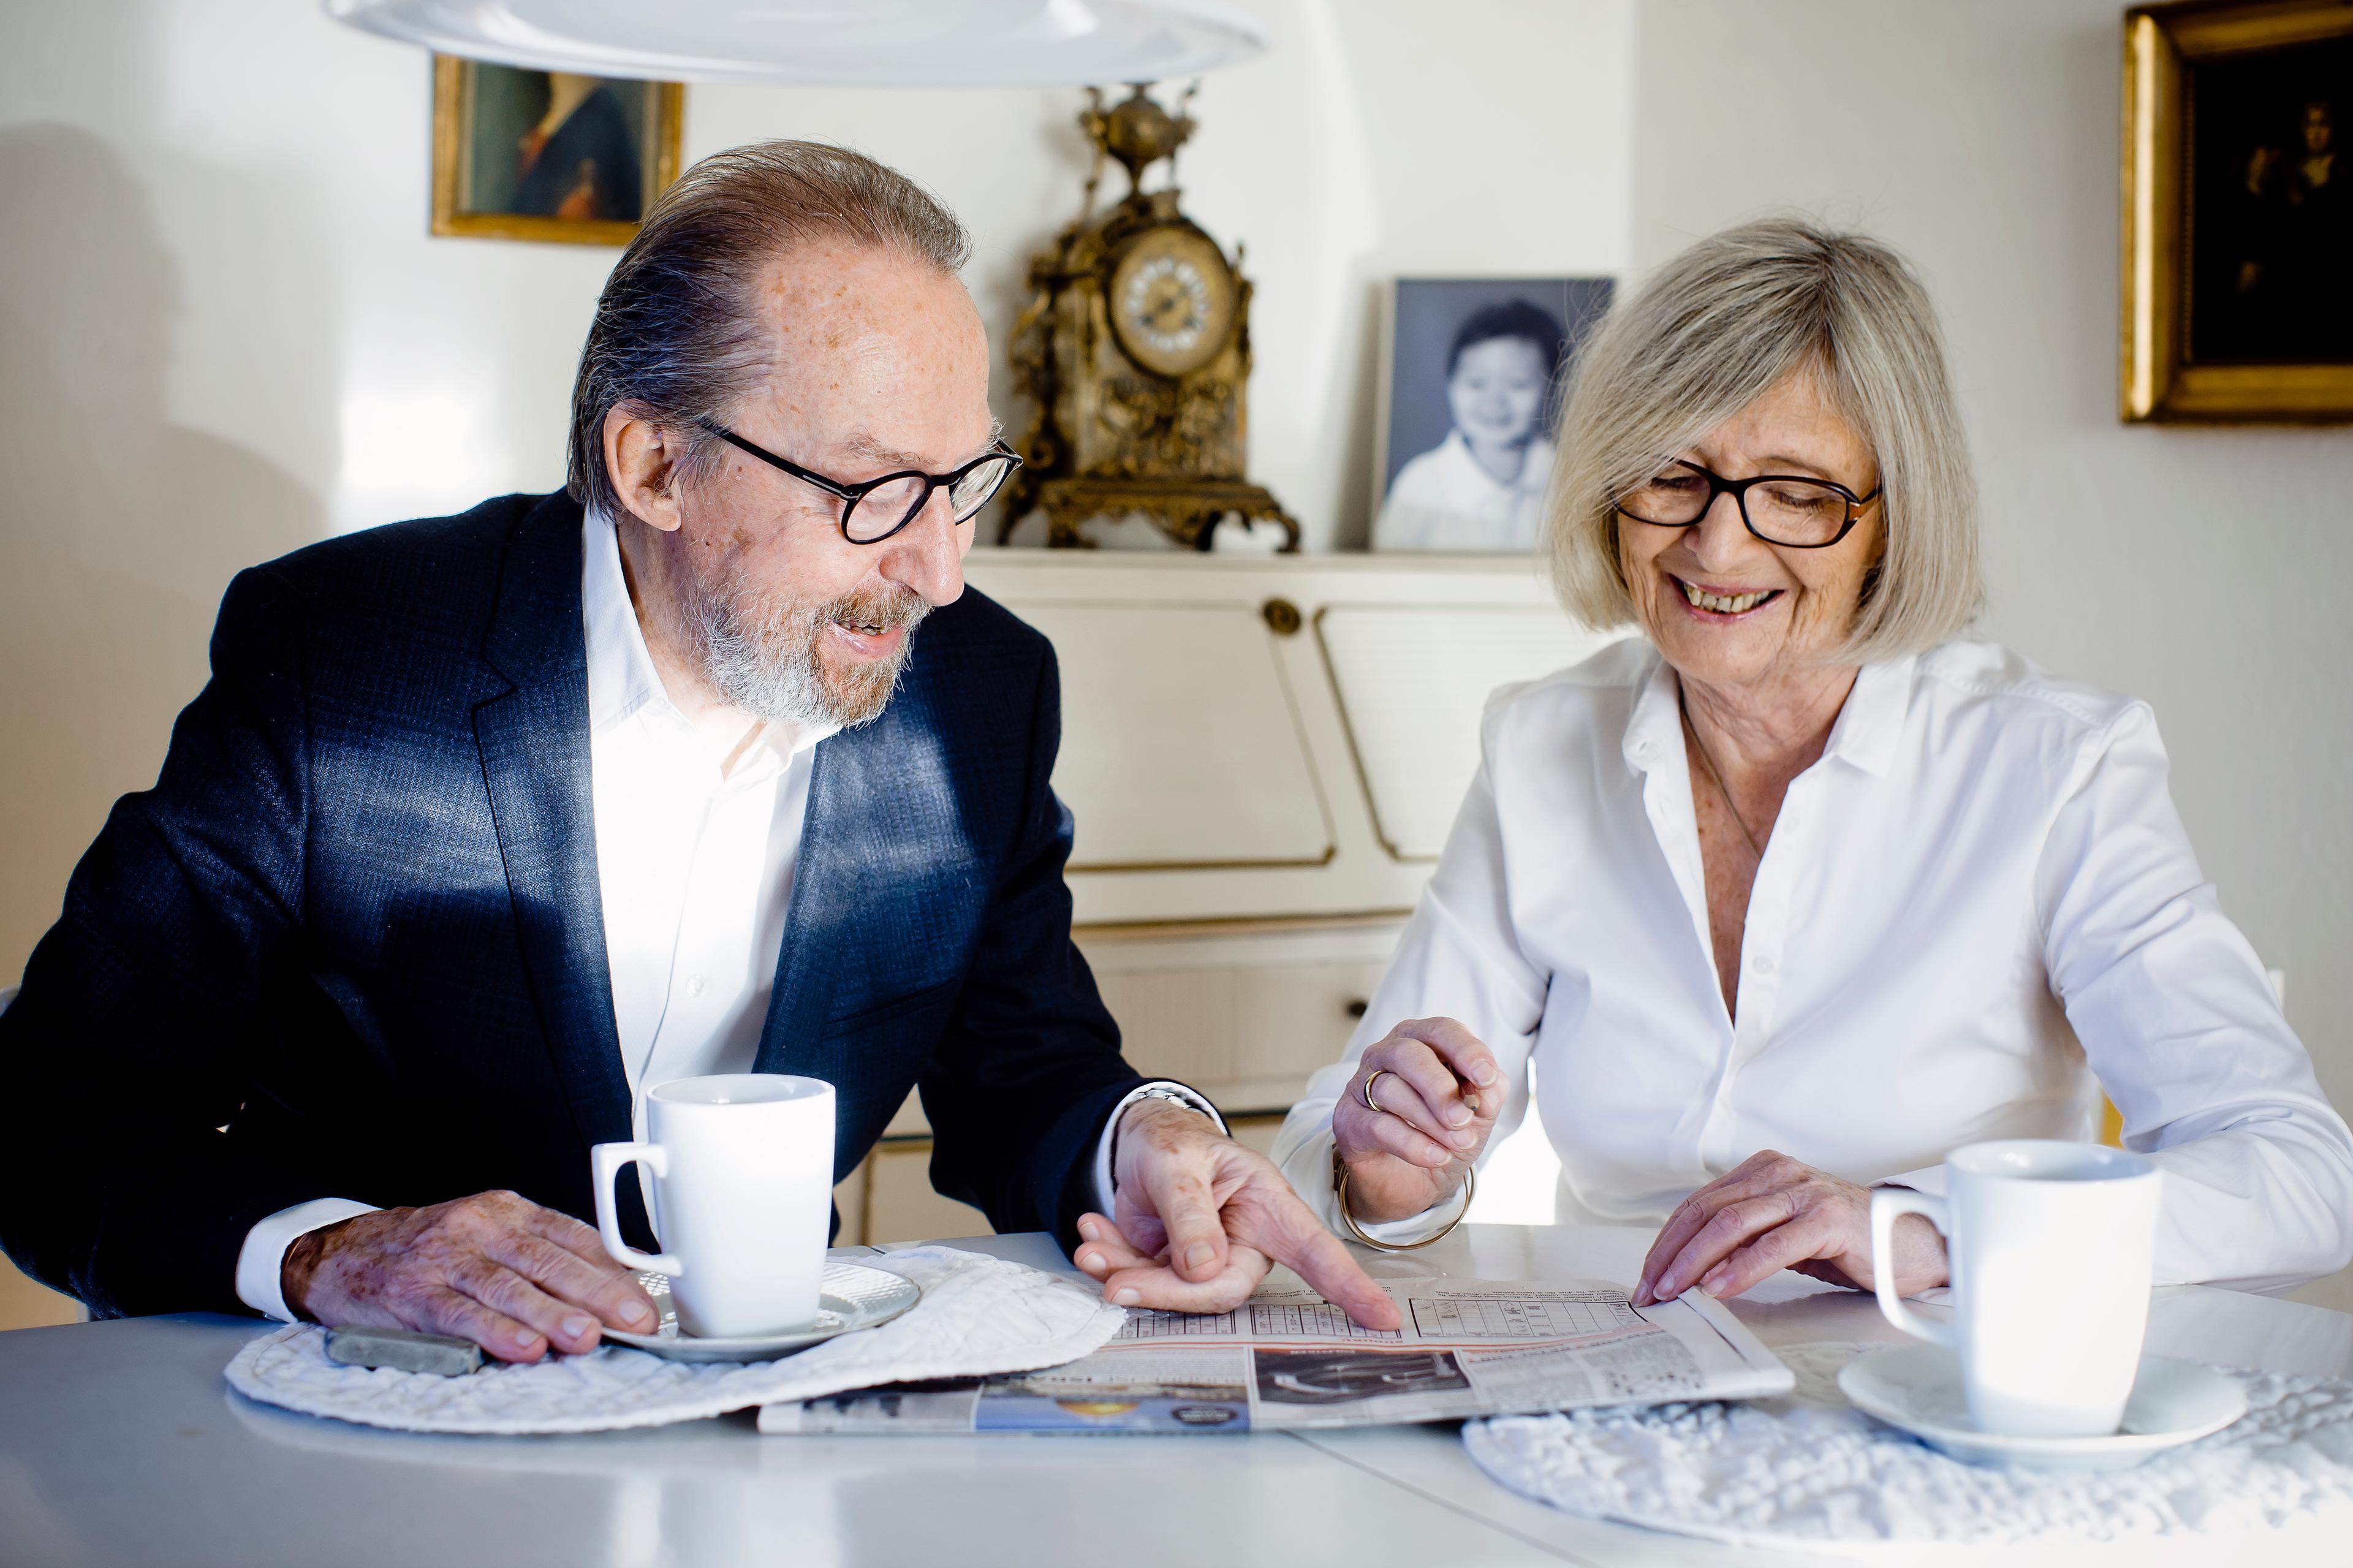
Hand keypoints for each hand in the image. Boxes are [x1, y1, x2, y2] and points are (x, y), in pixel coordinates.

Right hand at [281, 1189, 661, 1363]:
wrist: (344, 1252)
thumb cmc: (431, 1249)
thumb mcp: (489, 1237)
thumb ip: (542, 1260)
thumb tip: (609, 1292)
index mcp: (509, 1212)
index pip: (573, 1238)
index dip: (613, 1271)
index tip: (645, 1300)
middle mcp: (481, 1228)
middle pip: (548, 1261)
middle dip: (598, 1294)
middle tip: (634, 1320)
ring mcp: (446, 1258)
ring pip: (508, 1287)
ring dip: (551, 1314)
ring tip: (586, 1336)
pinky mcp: (413, 1293)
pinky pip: (460, 1313)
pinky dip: (494, 1332)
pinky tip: (523, 1348)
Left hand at [1071, 1100, 1400, 1330]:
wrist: (1134, 1140)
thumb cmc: (1173, 1141)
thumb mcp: (1178, 1162)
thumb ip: (1190, 1213)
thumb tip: (1204, 1270)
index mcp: (1268, 1207)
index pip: (1316, 1251)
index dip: (1350, 1288)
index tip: (1385, 1320)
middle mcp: (1246, 1241)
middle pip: (1221, 1289)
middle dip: (1164, 1289)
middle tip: (1113, 1280)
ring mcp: (1209, 1259)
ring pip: (1178, 1293)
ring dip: (1126, 1275)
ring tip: (1090, 1246)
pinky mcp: (1173, 1269)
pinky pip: (1146, 1283)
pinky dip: (1112, 1264)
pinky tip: (1091, 1237)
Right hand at [1329, 1017, 1500, 1224]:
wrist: (1415, 1182)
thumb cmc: (1444, 1134)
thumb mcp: (1478, 1115)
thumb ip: (1488, 1095)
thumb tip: (1486, 1088)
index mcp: (1422, 1042)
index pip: (1441, 1030)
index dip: (1465, 1051)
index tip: (1486, 1078)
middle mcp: (1386, 1054)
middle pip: (1408, 1053)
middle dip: (1440, 1088)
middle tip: (1463, 1119)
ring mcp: (1361, 1085)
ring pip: (1390, 1089)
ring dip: (1431, 1121)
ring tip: (1458, 1143)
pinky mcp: (1348, 1119)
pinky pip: (1377, 1125)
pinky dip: (1412, 1143)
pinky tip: (1435, 1156)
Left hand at [1631, 1150, 1949, 1305]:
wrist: (1916, 1245)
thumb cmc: (1849, 1243)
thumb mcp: (1784, 1235)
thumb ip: (1744, 1239)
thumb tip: (1691, 1267)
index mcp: (1764, 1171)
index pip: (1699, 1204)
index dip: (1667, 1241)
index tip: (1648, 1275)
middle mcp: (1780, 1173)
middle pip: (1706, 1211)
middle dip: (1670, 1254)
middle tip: (1650, 1289)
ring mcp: (1805, 1192)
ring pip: (1731, 1224)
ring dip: (1693, 1262)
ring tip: (1673, 1290)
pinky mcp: (1828, 1219)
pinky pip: (1772, 1246)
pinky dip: (1739, 1269)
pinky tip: (1718, 1288)